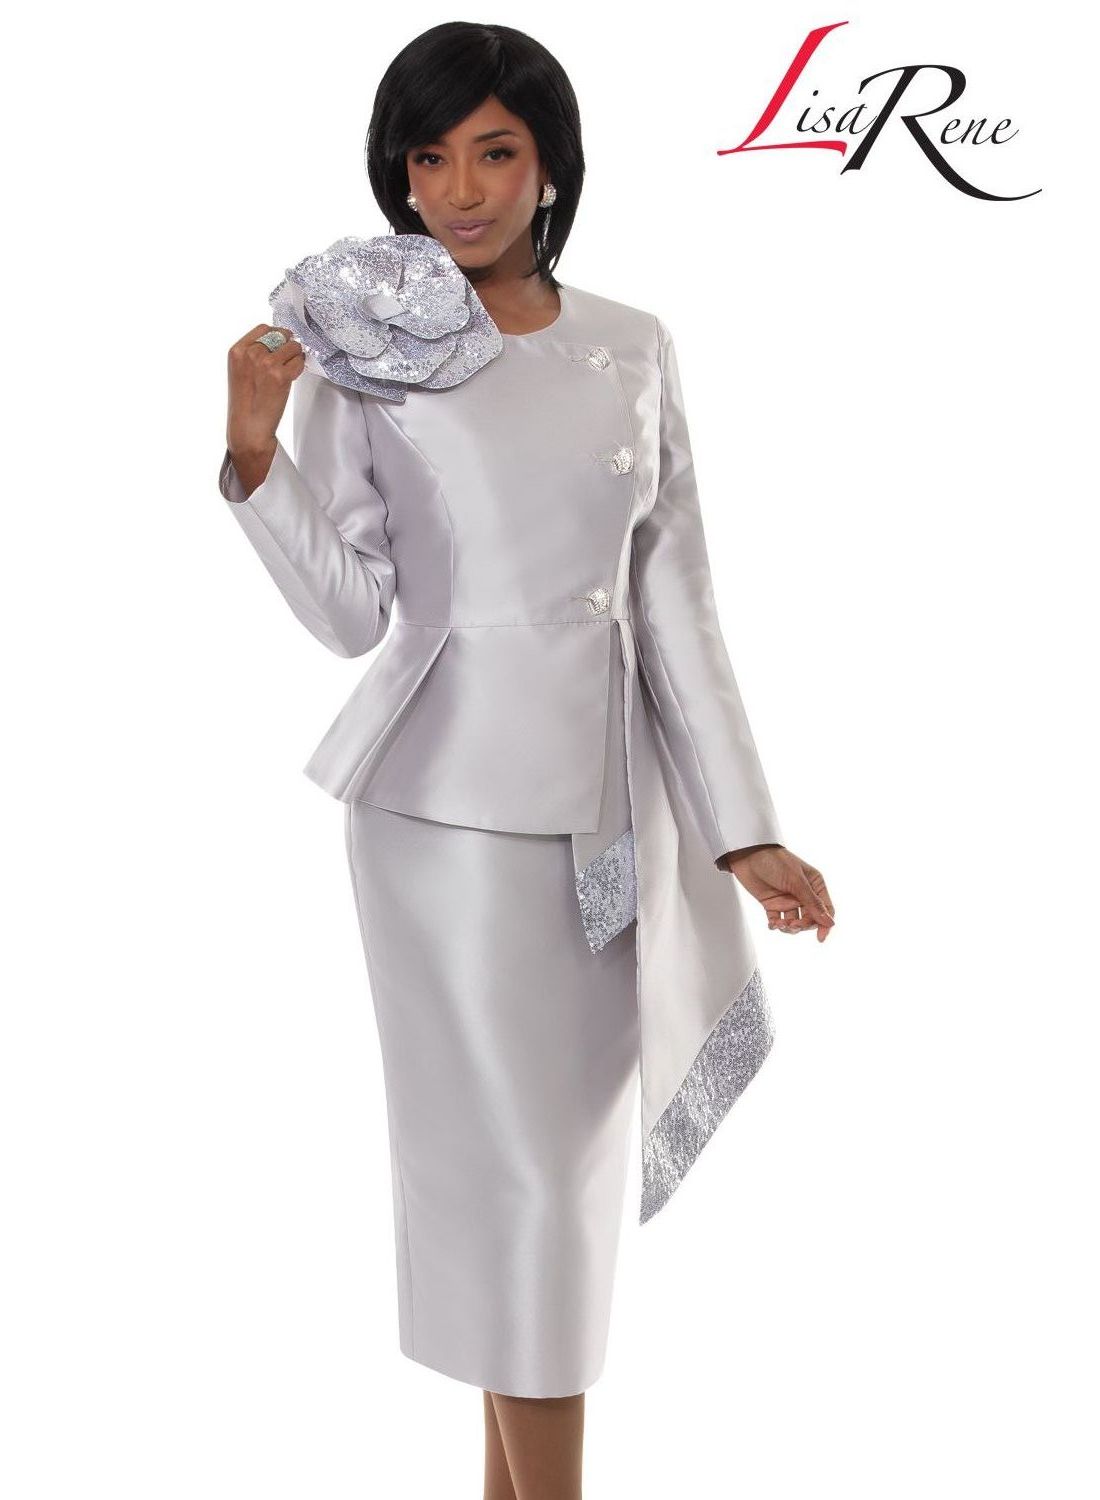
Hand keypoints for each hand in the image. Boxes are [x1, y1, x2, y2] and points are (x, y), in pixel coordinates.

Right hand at [225, 324, 305, 492]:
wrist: (248, 427)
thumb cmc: (246, 403)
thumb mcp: (240, 371)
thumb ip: (253, 353)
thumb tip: (277, 340)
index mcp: (237, 351)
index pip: (263, 328)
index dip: (276, 334)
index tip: (281, 342)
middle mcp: (251, 354)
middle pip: (280, 335)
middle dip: (288, 344)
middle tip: (289, 357)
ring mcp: (266, 363)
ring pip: (293, 346)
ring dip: (296, 356)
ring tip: (289, 369)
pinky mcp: (280, 375)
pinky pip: (299, 362)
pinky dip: (300, 368)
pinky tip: (292, 377)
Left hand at [721, 845, 834, 941]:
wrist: (747, 854)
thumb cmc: (774, 860)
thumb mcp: (796, 881)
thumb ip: (812, 903)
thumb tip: (830, 922)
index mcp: (814, 884)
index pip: (826, 909)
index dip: (824, 924)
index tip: (820, 937)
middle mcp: (803, 894)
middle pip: (810, 919)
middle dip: (803, 925)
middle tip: (793, 925)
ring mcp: (787, 899)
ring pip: (794, 922)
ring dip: (789, 927)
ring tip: (780, 924)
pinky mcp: (772, 904)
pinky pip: (778, 920)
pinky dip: (776, 925)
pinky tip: (772, 924)